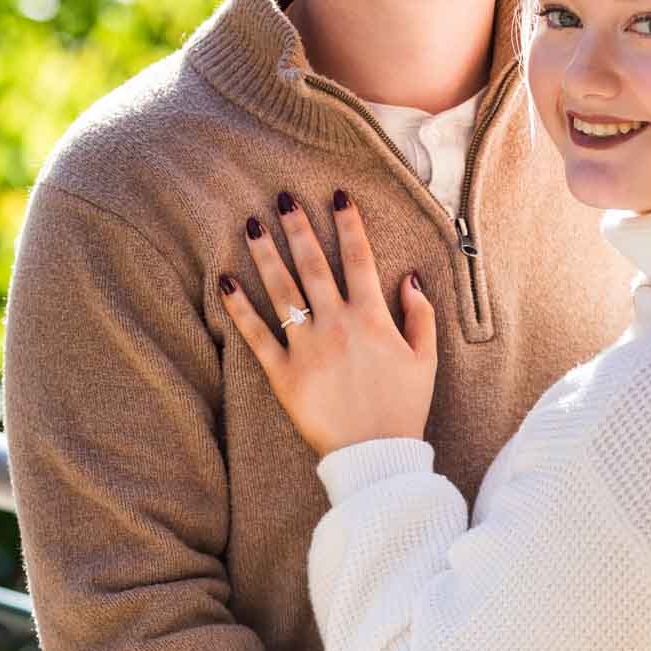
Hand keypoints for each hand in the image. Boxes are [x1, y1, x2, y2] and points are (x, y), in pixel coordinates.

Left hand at [221, 191, 436, 456]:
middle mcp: (336, 324)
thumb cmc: (404, 407)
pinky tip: (225, 282)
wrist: (375, 455)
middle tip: (283, 198)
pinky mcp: (283, 374)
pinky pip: (257, 335)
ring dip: (265, 255)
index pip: (358, 258)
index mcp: (372, 317)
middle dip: (298, 227)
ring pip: (281, 291)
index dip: (349, 223)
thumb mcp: (425, 359)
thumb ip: (420, 315)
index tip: (337, 195)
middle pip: (313, 265)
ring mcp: (307, 348)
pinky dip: (239, 308)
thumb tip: (410, 278)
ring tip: (251, 225)